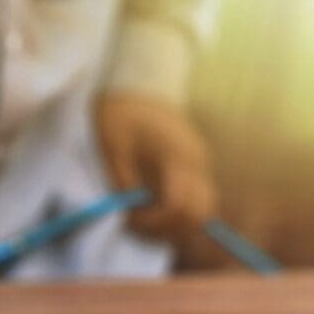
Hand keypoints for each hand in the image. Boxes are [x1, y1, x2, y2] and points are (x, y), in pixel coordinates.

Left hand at [95, 91, 215, 238]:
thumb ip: (123, 179)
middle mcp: (196, 164)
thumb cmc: (121, 112)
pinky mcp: (194, 169)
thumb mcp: (112, 145)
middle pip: (199, 214)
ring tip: (142, 221)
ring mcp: (199, 166)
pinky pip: (196, 201)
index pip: (178, 206)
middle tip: (135, 226)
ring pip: (202, 211)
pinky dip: (178, 214)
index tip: (128, 221)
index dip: (154, 223)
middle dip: (167, 229)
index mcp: (176, 155)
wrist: (140, 84)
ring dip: (175, 225)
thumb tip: (130, 213)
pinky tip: (150, 211)